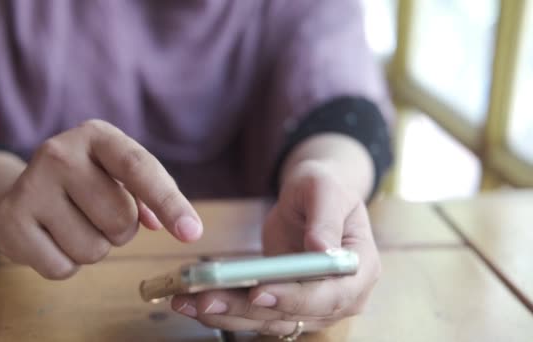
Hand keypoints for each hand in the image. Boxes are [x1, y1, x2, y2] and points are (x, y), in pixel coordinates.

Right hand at [0, 120, 201, 278]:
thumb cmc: (89, 181)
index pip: (139, 168)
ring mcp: (30, 186)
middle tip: (98, 214)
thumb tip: (174, 225)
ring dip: (94, 248)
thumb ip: (153, 192)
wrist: (24, 188)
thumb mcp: (120, 173)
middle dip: (121, 230)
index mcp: (97, 136)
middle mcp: (59, 153)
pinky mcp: (10, 221)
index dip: (169, 202)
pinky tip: (52, 238)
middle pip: (121, 221)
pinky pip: (62, 268)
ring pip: (93, 249)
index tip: (192, 232)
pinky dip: (67, 264)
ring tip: (75, 224)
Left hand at [171, 160, 379, 335]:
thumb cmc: (323, 187)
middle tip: (206, 299)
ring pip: (269, 321)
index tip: (258, 291)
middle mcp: (340, 296)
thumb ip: (326, 217)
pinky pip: (256, 314)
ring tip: (187, 302)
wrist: (311, 199)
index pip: (330, 295)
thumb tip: (321, 249)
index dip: (295, 298)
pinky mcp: (285, 304)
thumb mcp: (325, 188)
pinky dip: (226, 309)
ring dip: (228, 314)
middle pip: (294, 315)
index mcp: (359, 268)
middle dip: (247, 309)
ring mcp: (312, 305)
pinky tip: (192, 301)